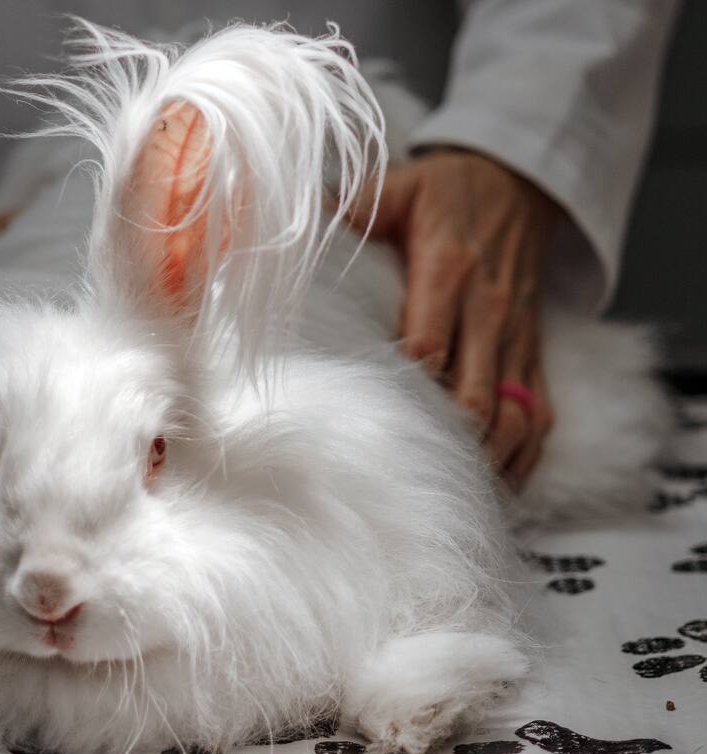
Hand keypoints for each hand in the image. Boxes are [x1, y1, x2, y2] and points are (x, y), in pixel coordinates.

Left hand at [349, 149, 560, 490]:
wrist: (519, 183)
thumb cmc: (446, 192)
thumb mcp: (397, 187)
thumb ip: (347, 207)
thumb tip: (291, 216)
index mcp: (448, 270)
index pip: (430, 340)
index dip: (408, 384)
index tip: (375, 417)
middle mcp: (489, 310)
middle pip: (476, 392)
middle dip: (448, 437)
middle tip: (407, 475)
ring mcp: (516, 337)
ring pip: (515, 413)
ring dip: (490, 456)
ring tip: (454, 492)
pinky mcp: (533, 354)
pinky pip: (540, 414)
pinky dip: (525, 455)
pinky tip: (499, 485)